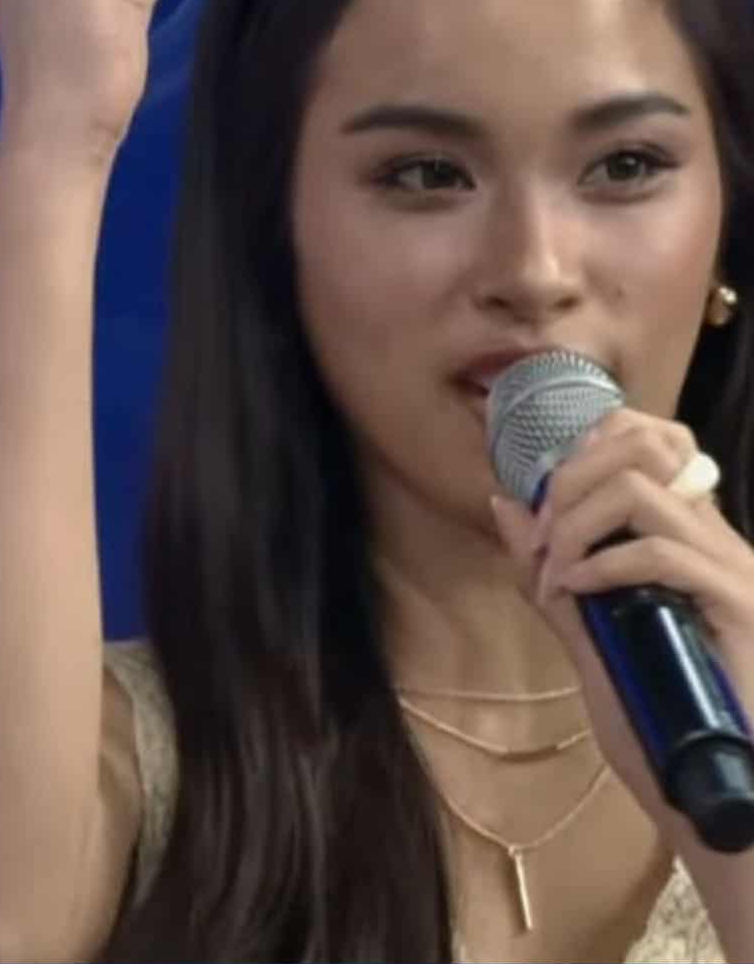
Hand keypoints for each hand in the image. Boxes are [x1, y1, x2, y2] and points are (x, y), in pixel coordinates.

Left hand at [490, 407, 753, 846]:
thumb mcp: (594, 638)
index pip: (648, 439)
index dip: (584, 448)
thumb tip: (505, 503)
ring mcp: (732, 570)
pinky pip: (660, 552)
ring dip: (574, 525)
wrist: (727, 795)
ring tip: (555, 574)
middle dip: (568, 480)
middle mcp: (717, 540)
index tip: (540, 503)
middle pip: (639, 446)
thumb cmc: (666, 723)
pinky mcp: (739, 605)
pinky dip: (600, 564)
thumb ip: (553, 572)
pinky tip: (576, 593)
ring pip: (639, 490)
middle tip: (540, 540)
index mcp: (691, 539)